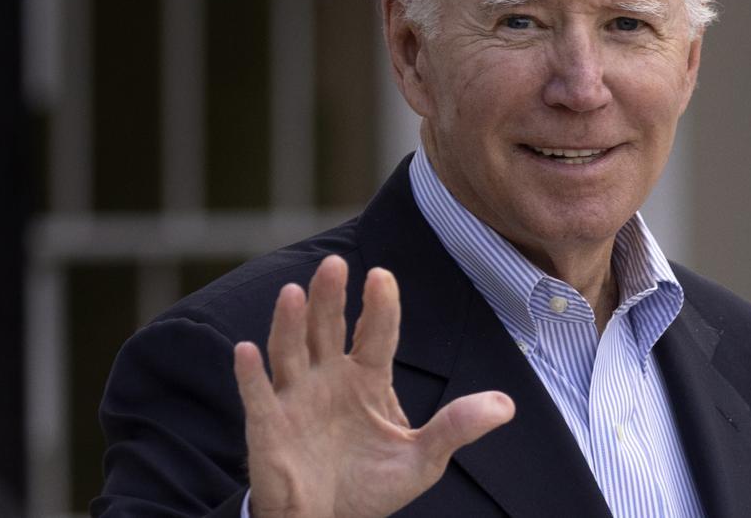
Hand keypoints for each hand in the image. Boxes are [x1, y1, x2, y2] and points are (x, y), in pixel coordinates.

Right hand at [233, 256, 514, 516]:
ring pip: (290, 351)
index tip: (381, 277)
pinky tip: (244, 351)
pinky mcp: (269, 426)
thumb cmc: (371, 486)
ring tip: (292, 292)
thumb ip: (457, 427)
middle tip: (333, 264)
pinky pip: (257, 396)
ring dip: (289, 323)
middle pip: (327, 328)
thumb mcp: (423, 459)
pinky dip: (250, 375)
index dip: (379, 305)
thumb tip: (506, 406)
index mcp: (367, 378)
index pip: (376, 333)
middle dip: (329, 297)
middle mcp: (329, 378)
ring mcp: (296, 398)